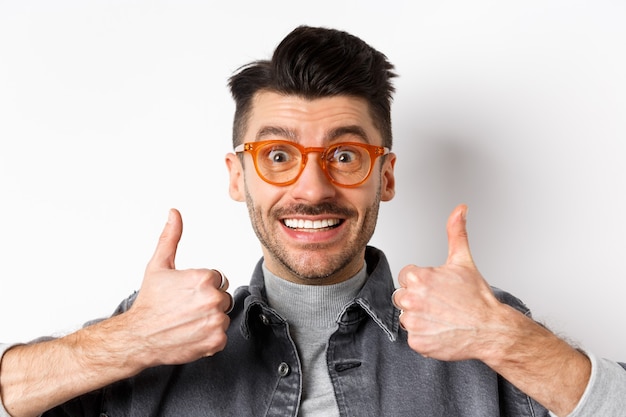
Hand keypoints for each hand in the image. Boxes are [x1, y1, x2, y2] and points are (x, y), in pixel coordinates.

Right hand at [124, 208, 231, 366]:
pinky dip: (209, 337)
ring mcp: (216, 321)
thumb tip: (174, 213)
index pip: (217, 279)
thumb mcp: (159, 265)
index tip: (184, 294)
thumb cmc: (149, 303)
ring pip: (223, 316)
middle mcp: (213, 299)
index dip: (200, 286)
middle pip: (223, 297)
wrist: (138, 337)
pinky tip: (191, 334)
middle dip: (207, 302)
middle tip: (185, 308)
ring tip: (187, 321)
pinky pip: (222, 335)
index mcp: (204, 278)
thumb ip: (171, 237)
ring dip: (209, 319)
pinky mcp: (217, 340)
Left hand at [392, 204, 504, 361]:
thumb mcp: (463, 261)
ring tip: (442, 317)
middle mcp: (411, 300)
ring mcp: (413, 323)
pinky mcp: (417, 342)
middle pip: (403, 297)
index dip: (422, 281)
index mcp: (417, 278)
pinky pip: (413, 337)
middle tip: (441, 303)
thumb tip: (460, 209)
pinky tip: (441, 331)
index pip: (406, 277)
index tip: (438, 288)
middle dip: (418, 299)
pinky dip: (425, 336)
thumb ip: (456, 232)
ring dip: (421, 318)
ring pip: (407, 317)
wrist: (491, 329)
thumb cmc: (478, 297)